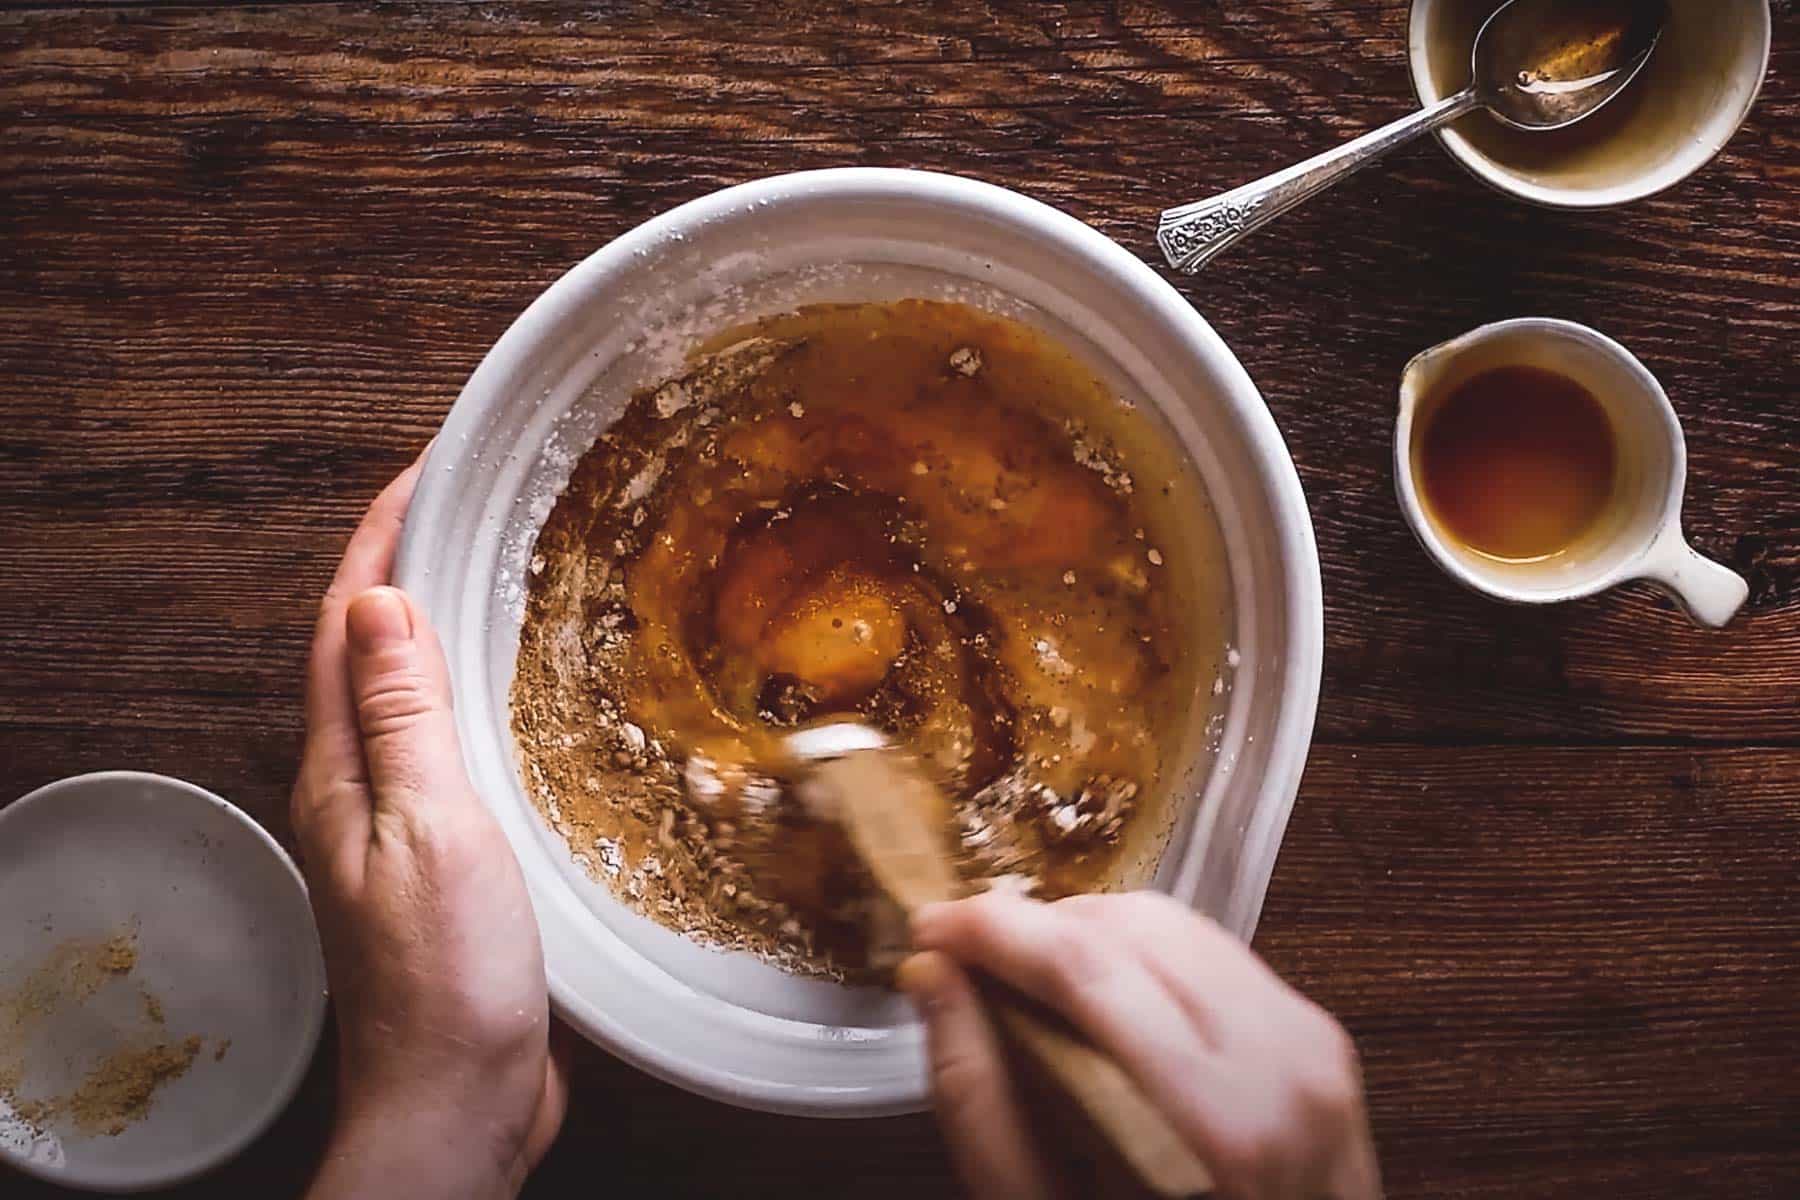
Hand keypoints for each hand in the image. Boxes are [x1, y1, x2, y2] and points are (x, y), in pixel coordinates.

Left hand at [292, 457, 566, 1199]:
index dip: (379, 538)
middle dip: (404, 566)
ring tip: (496, 575)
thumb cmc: (446, 975)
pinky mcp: (443, 863)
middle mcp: (358, 790)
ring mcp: (398, 829)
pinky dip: (474, 698)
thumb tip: (384, 598)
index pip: (349, 625)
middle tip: (467, 505)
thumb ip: (405, 716)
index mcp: (342, 770)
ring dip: (440, 628)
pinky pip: (447, 751)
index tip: (424, 470)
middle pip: (368, 652)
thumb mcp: (431, 828)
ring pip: (409, 701)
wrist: (457, 1100)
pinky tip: (520, 701)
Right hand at [900, 891, 1379, 1199]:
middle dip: (1033, 928)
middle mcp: (1280, 1063)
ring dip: (1085, 934)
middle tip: (968, 962)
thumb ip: (978, 1100)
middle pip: (1128, 927)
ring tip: (1028, 982)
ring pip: (1172, 923)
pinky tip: (1102, 1000)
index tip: (930, 928)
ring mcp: (1310, 1041)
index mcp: (1216, 1122)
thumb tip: (932, 975)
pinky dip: (1142, 956)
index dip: (994, 930)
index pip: (1088, 966)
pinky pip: (1212, 951)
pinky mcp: (1319, 1034)